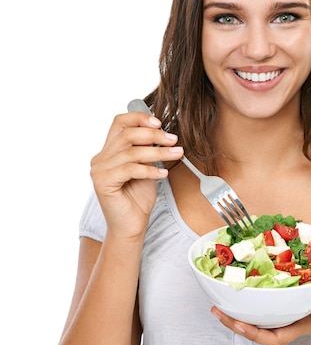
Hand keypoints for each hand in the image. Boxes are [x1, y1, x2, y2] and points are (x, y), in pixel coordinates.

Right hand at [90, 111, 182, 238]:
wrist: (131, 226)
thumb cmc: (138, 199)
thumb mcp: (146, 168)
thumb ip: (147, 151)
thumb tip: (162, 132)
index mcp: (108, 151)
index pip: (119, 123)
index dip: (139, 118)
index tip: (160, 122)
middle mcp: (100, 158)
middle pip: (127, 135)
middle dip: (154, 135)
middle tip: (174, 139)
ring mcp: (99, 170)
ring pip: (132, 153)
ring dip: (158, 153)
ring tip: (176, 154)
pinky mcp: (102, 183)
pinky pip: (130, 170)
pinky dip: (150, 170)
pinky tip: (163, 174)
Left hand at [211, 283, 310, 344]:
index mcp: (297, 327)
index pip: (272, 339)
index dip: (253, 334)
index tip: (238, 323)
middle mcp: (286, 324)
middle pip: (256, 331)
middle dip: (235, 324)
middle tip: (216, 311)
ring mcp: (283, 317)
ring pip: (255, 321)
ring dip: (237, 314)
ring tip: (218, 305)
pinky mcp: (281, 307)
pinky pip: (261, 309)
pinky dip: (248, 304)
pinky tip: (236, 294)